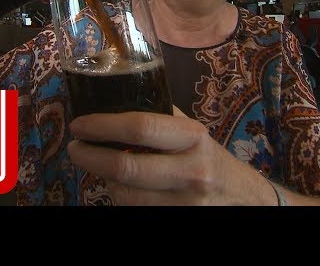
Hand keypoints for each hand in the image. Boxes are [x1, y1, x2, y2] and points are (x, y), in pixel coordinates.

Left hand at [67, 106, 268, 205]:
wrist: (245, 199)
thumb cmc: (211, 159)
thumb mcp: (192, 133)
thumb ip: (160, 118)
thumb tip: (114, 100)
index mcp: (193, 137)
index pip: (140, 127)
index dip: (102, 126)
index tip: (80, 125)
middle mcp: (191, 171)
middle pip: (126, 166)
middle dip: (89, 157)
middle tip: (74, 149)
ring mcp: (185, 203)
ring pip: (124, 195)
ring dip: (104, 180)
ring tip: (99, 167)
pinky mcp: (178, 220)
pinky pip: (134, 211)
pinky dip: (120, 198)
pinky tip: (120, 186)